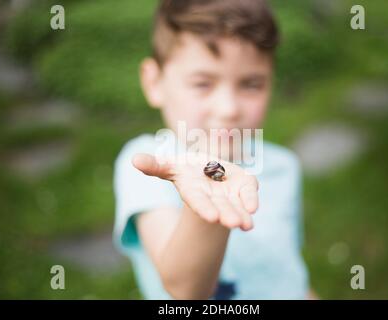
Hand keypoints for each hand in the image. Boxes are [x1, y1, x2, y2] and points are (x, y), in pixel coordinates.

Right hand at [132, 153, 258, 230]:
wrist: (206, 172)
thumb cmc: (186, 170)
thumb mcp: (170, 166)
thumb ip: (155, 165)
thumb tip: (134, 160)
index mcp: (193, 191)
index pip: (198, 201)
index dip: (204, 208)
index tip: (213, 218)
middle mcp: (212, 196)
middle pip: (220, 207)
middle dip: (227, 215)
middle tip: (235, 224)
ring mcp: (228, 193)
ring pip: (236, 205)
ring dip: (241, 214)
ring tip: (247, 225)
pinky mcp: (243, 186)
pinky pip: (248, 192)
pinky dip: (251, 199)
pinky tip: (253, 208)